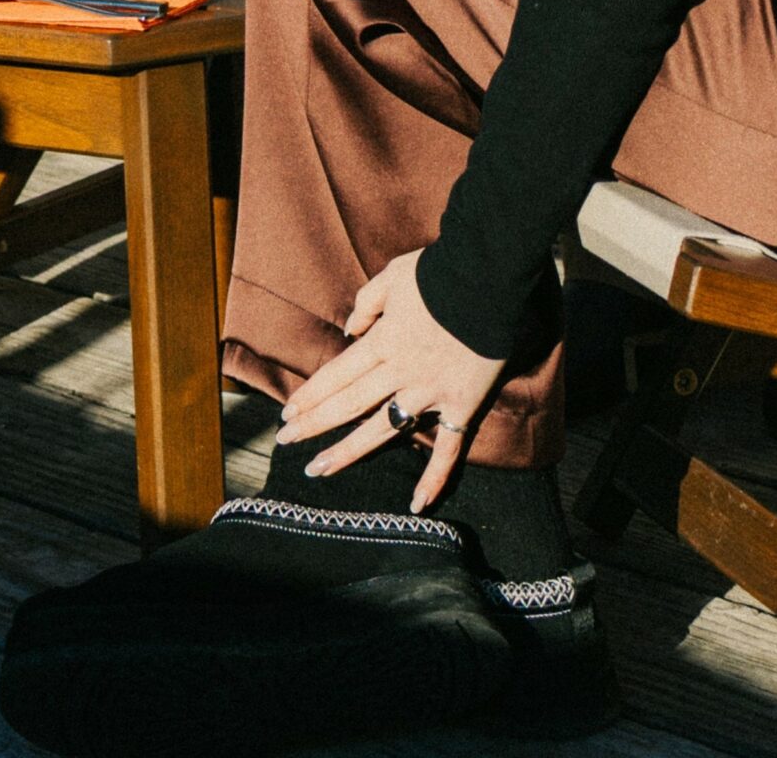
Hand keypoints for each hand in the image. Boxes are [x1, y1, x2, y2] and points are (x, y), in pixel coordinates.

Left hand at [278, 250, 503, 511]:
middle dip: (314, 424)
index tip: (286, 413)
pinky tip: (417, 504)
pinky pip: (449, 448)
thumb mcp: (393, 276)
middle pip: (350, 404)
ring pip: (383, 429)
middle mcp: (401, 372)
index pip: (336, 375)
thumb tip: (349, 330)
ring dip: (348, 451)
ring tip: (319, 469)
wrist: (491, 276)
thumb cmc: (440, 272)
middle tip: (285, 442)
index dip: (310, 396)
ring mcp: (431, 393)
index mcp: (382, 341)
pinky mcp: (462, 406)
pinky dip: (435, 477)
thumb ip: (366, 303)